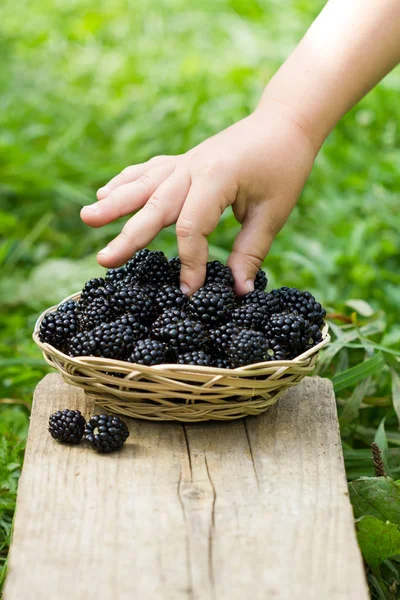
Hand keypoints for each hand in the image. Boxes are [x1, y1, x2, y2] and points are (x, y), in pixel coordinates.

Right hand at [81, 100, 315, 294]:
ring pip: (143, 185)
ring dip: (115, 203)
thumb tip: (238, 291)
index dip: (189, 263)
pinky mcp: (183, 160)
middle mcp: (193, 168)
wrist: (285, 122)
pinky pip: (148, 171)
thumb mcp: (274, 212)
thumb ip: (251, 252)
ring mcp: (185, 162)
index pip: (192, 228)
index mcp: (216, 179)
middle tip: (103, 260)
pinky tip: (105, 193)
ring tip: (87, 219)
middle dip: (128, 236)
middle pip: (154, 206)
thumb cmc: (283, 166)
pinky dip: (126, 181)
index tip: (190, 292)